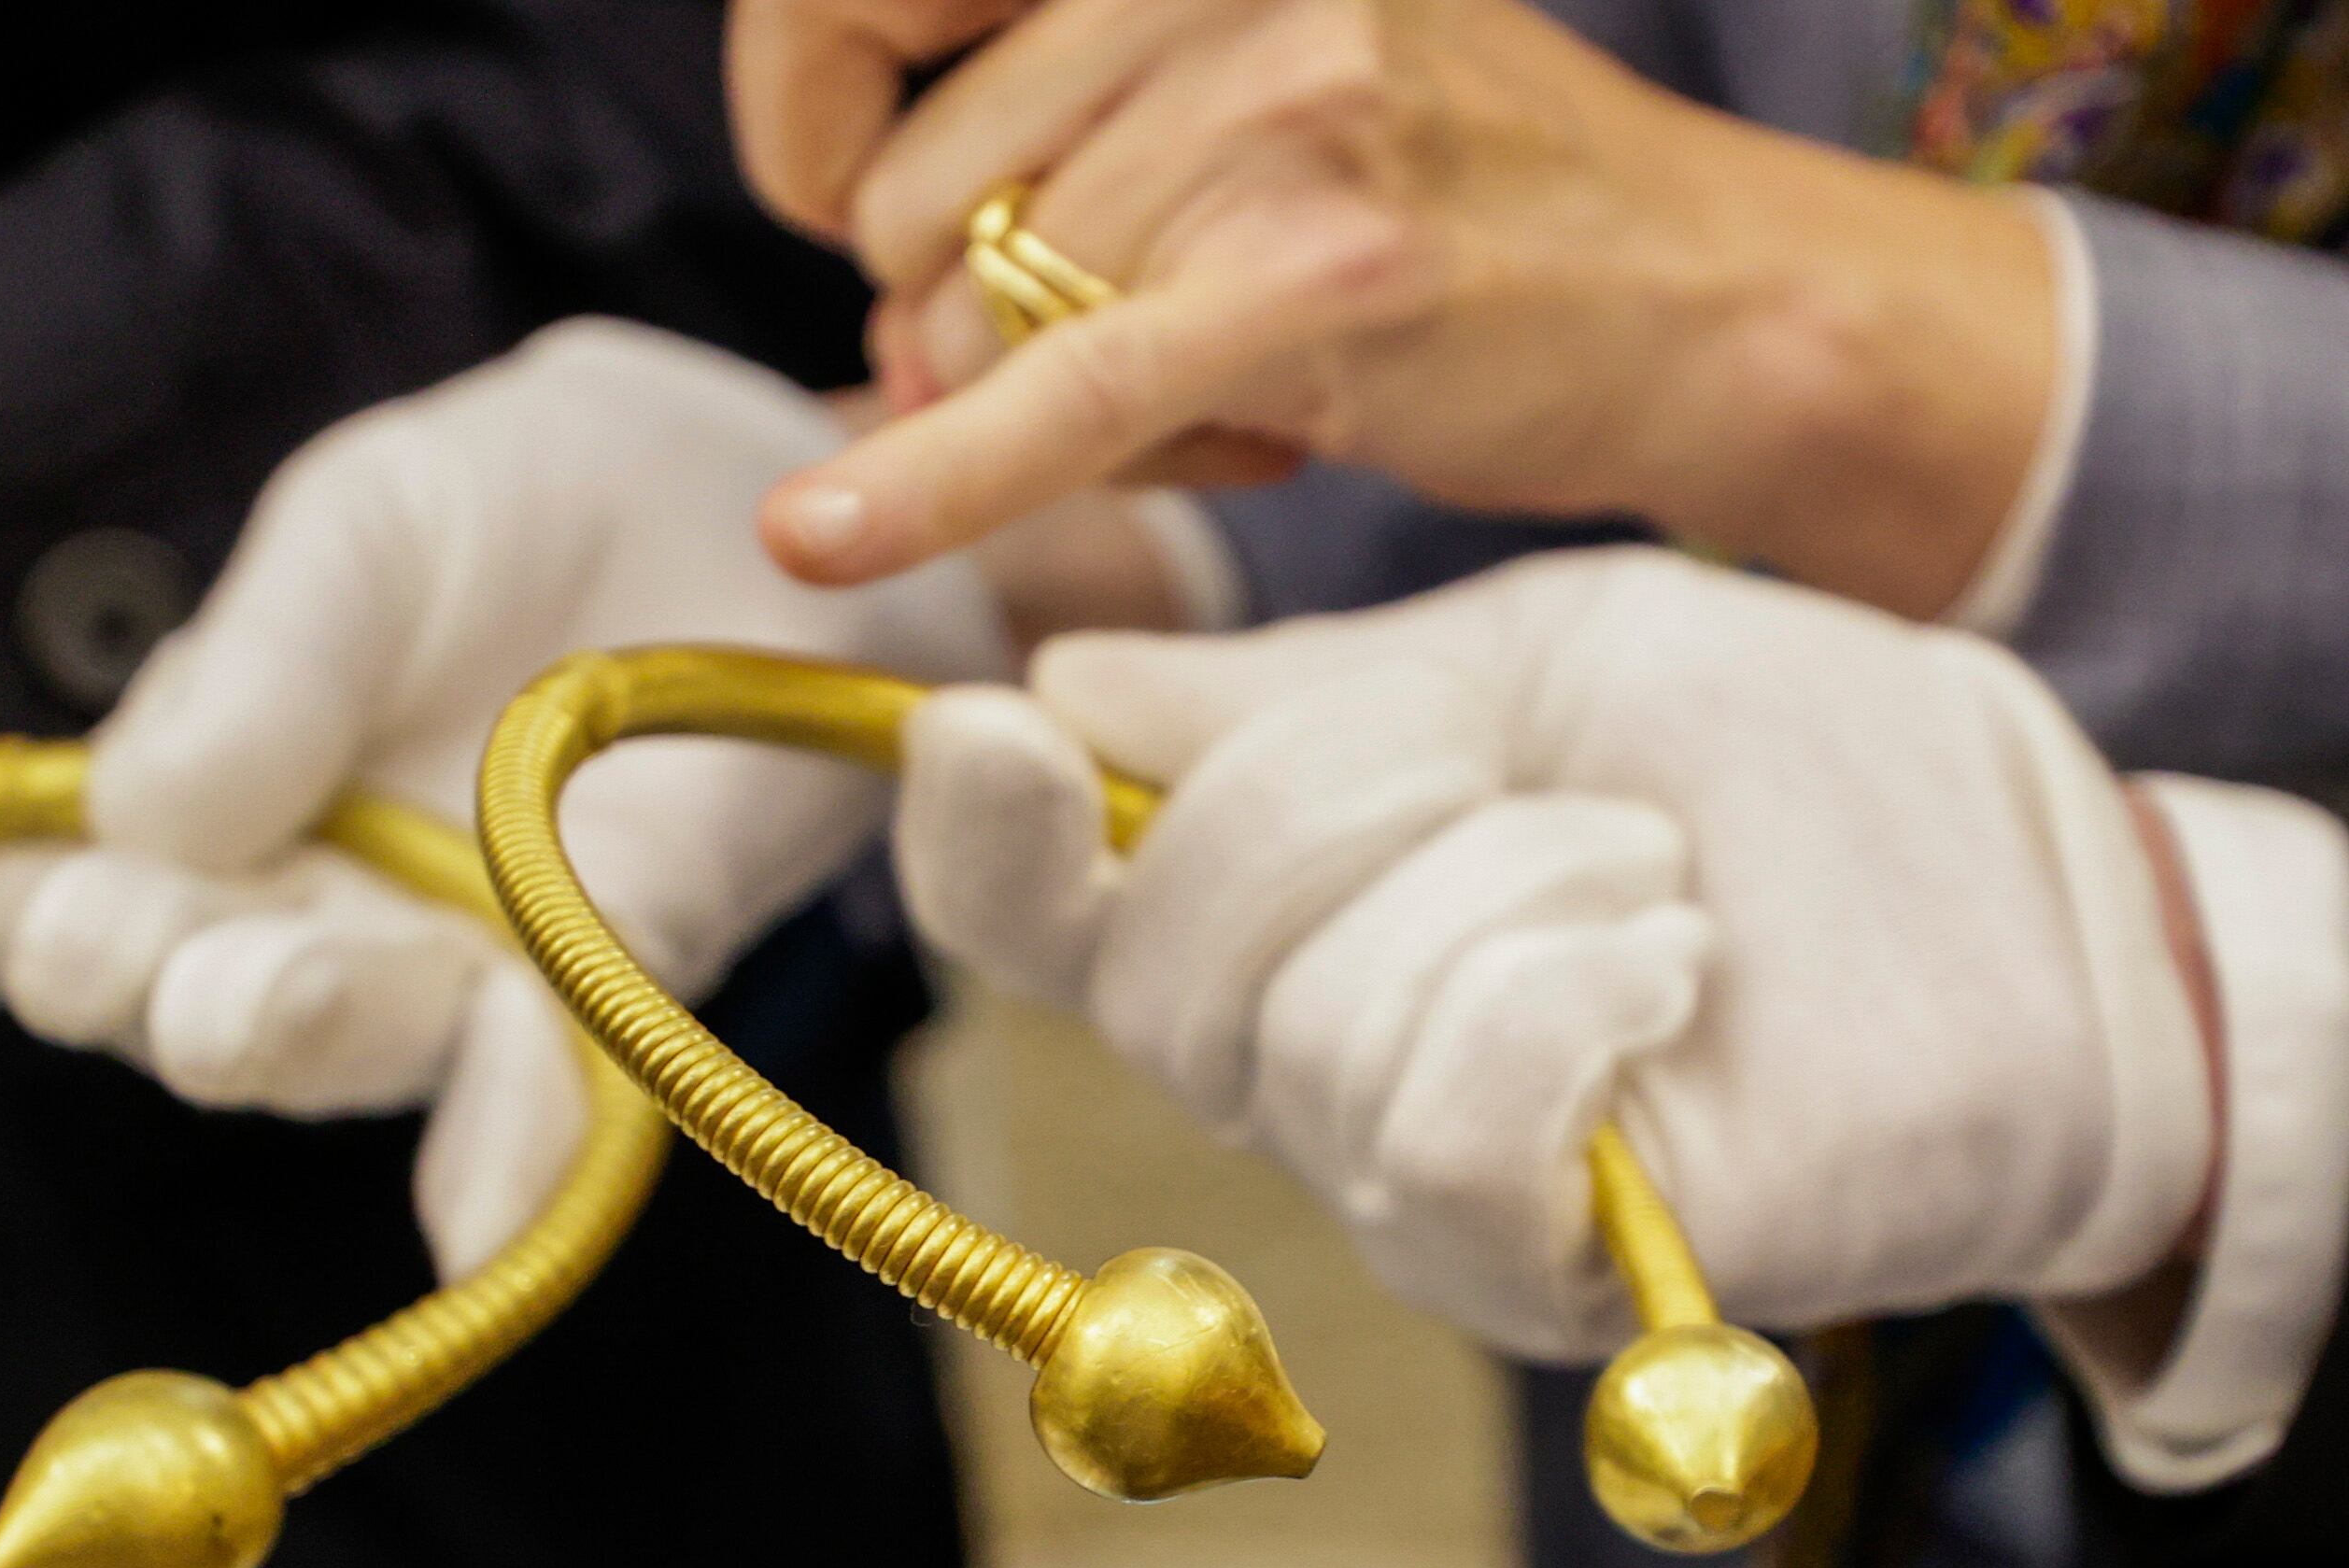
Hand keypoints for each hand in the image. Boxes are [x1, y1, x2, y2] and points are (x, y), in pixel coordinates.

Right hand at [0, 319, 1006, 1278]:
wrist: (775, 495)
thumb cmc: (536, 502)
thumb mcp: (371, 519)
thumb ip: (264, 659)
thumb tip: (131, 817)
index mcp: (193, 802)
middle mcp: (295, 912)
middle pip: (152, 984)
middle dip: (116, 968)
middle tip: (92, 939)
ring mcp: (454, 960)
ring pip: (332, 1035)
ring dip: (280, 1025)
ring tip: (242, 1000)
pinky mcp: (623, 974)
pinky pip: (553, 1083)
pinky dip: (512, 1149)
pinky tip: (471, 1221)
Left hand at [734, 0, 2053, 618]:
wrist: (1701, 291)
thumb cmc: (1452, 200)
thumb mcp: (1241, 91)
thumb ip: (1044, 158)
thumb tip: (873, 344)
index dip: (803, 101)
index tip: (833, 189)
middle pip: (910, 198)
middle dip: (966, 308)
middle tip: (1124, 325)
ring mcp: (1269, 100)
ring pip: (980, 319)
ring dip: (1058, 401)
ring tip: (1232, 370)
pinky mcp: (1306, 264)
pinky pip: (1055, 394)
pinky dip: (930, 486)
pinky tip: (824, 539)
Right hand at [891, 547, 2214, 1356]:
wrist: (2048, 898)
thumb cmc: (1796, 767)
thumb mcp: (1523, 659)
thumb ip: (1289, 695)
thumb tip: (1055, 686)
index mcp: (1274, 914)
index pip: (1039, 920)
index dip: (975, 844)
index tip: (982, 730)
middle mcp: (1301, 1069)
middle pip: (1154, 968)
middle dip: (1329, 805)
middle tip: (1533, 767)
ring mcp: (1408, 1186)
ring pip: (1313, 1037)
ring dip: (1513, 889)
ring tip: (1660, 873)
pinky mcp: (1537, 1274)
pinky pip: (1436, 1144)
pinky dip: (1553, 1012)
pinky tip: (1670, 971)